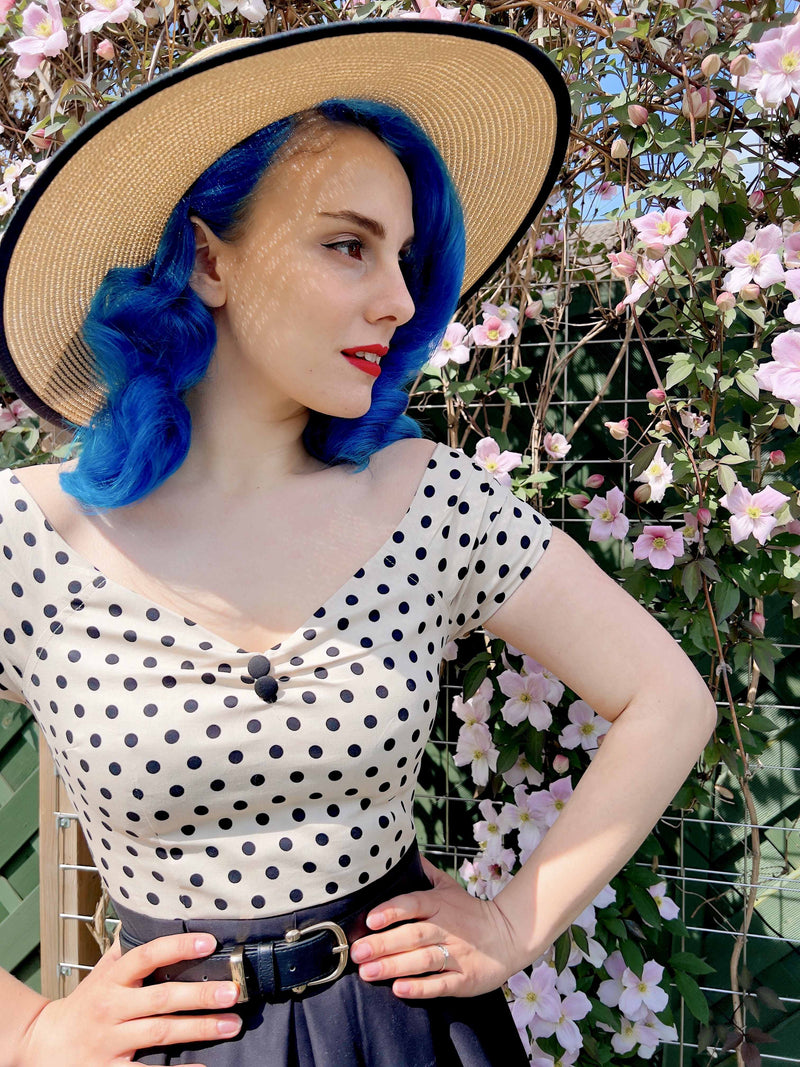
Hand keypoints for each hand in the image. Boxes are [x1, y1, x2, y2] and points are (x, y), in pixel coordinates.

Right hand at [17, 931, 242, 1066]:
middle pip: (161, 998)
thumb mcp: (101, 973)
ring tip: (231, 1024)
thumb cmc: (83, 1006)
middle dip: (200, 995)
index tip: (209, 941)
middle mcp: (112, 1008)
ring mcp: (111, 1041)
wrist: (42, 1045)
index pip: (146, 956)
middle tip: (233, 991)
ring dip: (199, 1028)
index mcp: (112, 980)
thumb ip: (125, 949)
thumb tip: (146, 914)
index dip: (177, 947)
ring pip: (160, 1032)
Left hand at [349, 856, 526, 998]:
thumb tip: (401, 853)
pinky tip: (400, 989)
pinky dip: (420, 987)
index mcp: (441, 905)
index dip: (391, 911)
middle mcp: (448, 929)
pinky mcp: (465, 979)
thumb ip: (425, 871)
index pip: (414, 904)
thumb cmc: (470, 913)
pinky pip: (441, 984)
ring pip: (423, 960)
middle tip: (357, 953)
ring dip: (394, 966)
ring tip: (368, 973)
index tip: (369, 920)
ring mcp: (457, 955)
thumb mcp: (449, 887)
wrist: (510, 936)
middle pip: (413, 935)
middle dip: (383, 944)